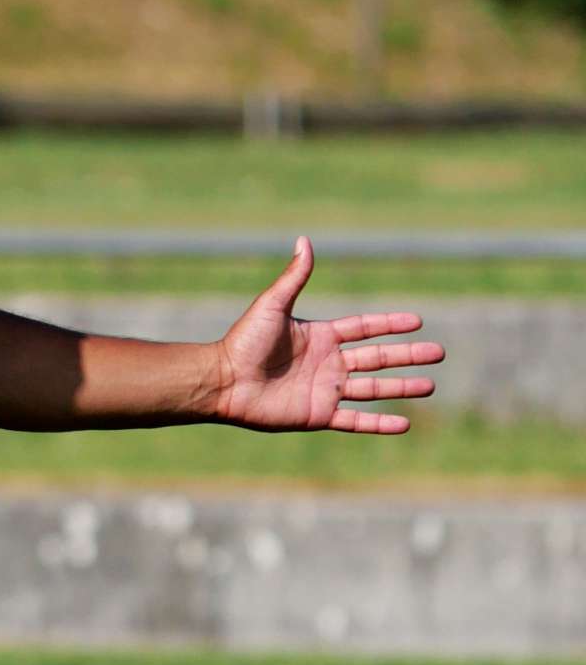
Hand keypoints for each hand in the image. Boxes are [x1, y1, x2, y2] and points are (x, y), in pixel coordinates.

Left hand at [212, 237, 440, 434]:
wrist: (225, 381)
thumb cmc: (244, 342)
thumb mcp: (273, 305)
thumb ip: (294, 277)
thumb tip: (305, 240)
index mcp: (321, 336)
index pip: (364, 328)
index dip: (390, 324)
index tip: (418, 321)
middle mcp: (328, 363)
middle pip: (378, 358)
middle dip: (408, 356)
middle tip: (439, 353)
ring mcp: (325, 390)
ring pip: (373, 388)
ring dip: (402, 387)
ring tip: (430, 386)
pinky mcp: (318, 415)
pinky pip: (355, 420)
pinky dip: (379, 422)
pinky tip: (403, 423)